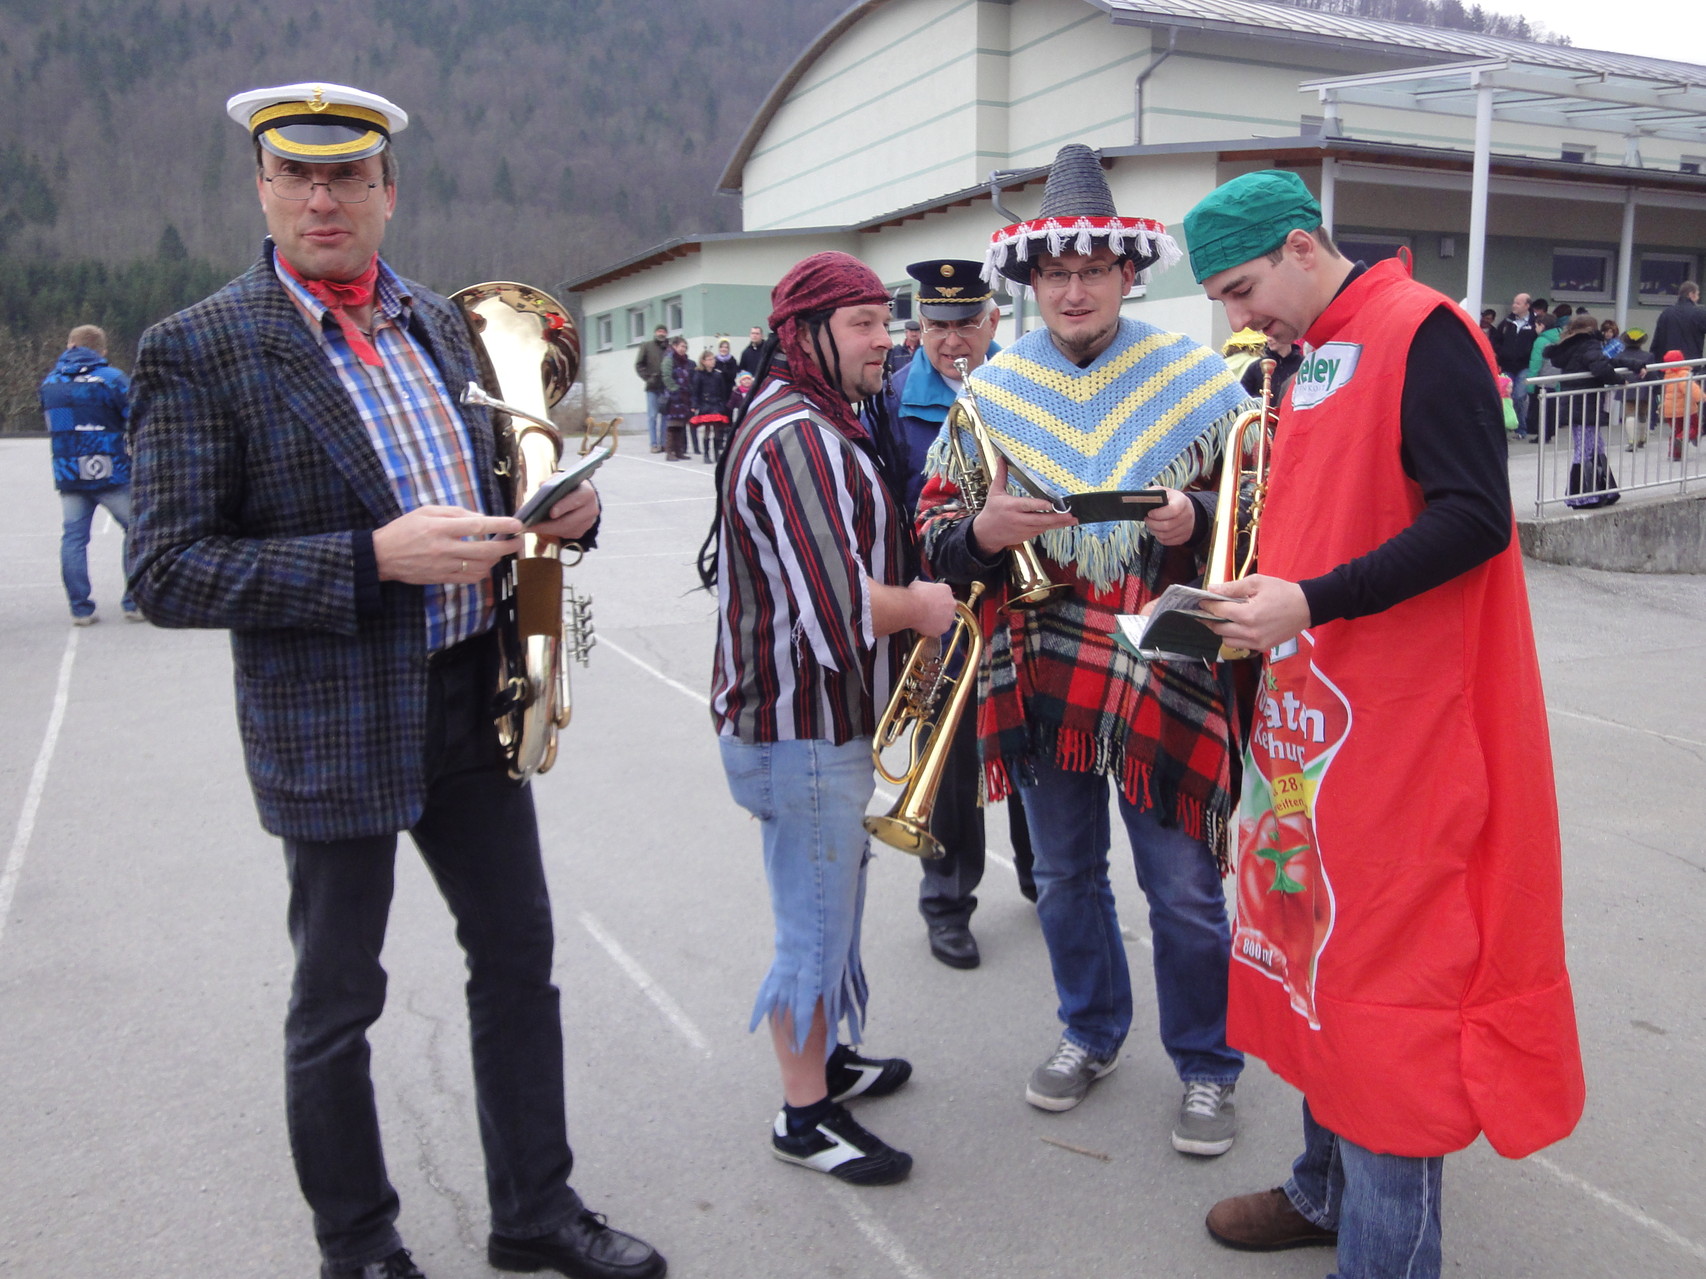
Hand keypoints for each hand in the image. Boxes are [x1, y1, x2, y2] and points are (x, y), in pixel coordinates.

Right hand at [373, 505, 522, 584]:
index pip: (478, 526)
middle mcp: (444, 548)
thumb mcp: (427, 511)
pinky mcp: (442, 579)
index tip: (517, 524)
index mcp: (440, 527)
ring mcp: (444, 566)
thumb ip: (455, 512)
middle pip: (485, 550)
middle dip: (507, 546)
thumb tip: (481, 518)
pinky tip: (485, 564)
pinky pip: (470, 578)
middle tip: (518, 540)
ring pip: (481, 567)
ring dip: (496, 559)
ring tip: (500, 551)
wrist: (382, 555)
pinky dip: (483, 571)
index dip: (501, 525)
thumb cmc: (404, 529)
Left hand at [529, 480, 600, 541]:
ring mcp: (587, 523)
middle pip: (568, 521)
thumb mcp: (562, 479)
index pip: (576, 500)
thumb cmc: (568, 487)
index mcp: (587, 492)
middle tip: (530, 526)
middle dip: (548, 525)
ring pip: (564, 531)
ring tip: (529, 528)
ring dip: (546, 530)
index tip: (550, 513)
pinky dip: (551, 532)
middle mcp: (591, 509)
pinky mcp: (581, 532)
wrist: (582, 498)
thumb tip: (542, 485)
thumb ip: (553, 480)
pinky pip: (564, 535)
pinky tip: (538, 529)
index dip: (563, 506)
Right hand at [905, 579, 958, 636]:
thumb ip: (925, 587)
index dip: (936, 598)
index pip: (944, 594)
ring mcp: (949, 617)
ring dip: (937, 619)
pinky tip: (924, 625)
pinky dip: (932, 629)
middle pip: (947, 607)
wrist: (912, 608)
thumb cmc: (915, 596)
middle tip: (928, 610)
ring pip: (944, 619)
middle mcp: (951, 603)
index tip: (931, 600)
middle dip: (939, 609)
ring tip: (925, 619)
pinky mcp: (944, 628)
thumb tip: (920, 589)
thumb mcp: (919, 584)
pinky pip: (938, 629)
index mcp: (946, 590)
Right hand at [968, 456, 1075, 553]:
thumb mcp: (995, 492)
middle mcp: (1018, 519)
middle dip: (1056, 518)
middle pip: (1040, 519)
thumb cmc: (992, 511)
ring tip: (1072, 520)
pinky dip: (1051, 527)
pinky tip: (1062, 523)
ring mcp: (1023, 529)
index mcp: (1010, 506)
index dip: (1040, 505)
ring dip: (1058, 523)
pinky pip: (1041, 531)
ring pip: (1043, 527)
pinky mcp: (1026, 536)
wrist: (986, 534)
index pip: (1028, 505)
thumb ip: (1001, 475)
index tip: (1052, 504)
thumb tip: (1001, 458)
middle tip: (1070, 515)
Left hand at [1143, 488, 1196, 545]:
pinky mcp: (1184, 537)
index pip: (1172, 510)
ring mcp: (1187, 528)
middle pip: (1167, 526)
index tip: (1149, 513)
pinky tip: (1157, 531)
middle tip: (1146, 520)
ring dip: (1154, 531)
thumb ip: (1153, 493)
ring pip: (1165, 535)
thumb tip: (1140, 499)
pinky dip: (1159, 537)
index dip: (1158, 514)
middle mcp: (1187, 515)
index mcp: (1182, 501)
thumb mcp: (1163, 491)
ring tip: (1150, 525)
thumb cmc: (1171, 500)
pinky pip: (1167, 542)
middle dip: (1152, 524)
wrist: (1186, 509)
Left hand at [1199, 574, 1310, 651]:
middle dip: (1210, 619)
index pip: (1219, 612)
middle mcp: (1250, 632)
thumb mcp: (1257, 582)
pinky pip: (1240, 645)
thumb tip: (1211, 589)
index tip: (1201, 601)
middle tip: (1207, 611)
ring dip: (1222, 630)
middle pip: (1219, 629)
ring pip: (1227, 641)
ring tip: (1224, 619)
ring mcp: (1257, 642)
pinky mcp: (1263, 647)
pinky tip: (1237, 626)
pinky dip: (1234, 637)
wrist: (1306, 607)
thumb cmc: (1282, 591)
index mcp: (1249, 614)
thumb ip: (1232, 587)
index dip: (1207, 605)